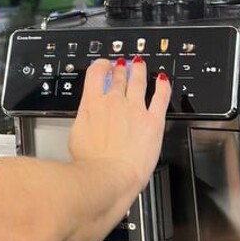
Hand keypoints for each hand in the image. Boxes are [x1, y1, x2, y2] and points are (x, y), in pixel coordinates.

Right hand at [68, 55, 170, 209]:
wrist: (108, 175)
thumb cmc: (90, 163)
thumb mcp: (76, 135)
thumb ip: (85, 120)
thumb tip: (87, 118)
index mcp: (92, 104)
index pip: (96, 74)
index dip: (100, 65)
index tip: (104, 64)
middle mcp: (114, 102)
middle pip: (118, 76)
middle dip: (121, 68)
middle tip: (123, 64)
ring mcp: (135, 110)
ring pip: (138, 81)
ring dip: (139, 71)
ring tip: (140, 65)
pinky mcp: (153, 121)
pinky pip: (161, 97)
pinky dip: (163, 86)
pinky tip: (163, 80)